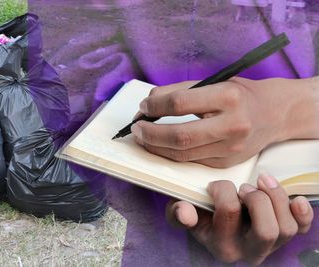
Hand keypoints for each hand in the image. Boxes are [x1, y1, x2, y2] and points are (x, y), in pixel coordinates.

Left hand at [131, 77, 318, 167]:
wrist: (274, 114)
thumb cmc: (240, 94)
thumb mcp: (215, 82)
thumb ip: (181, 91)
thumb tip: (149, 103)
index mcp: (228, 97)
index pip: (180, 103)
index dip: (155, 106)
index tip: (144, 106)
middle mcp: (232, 125)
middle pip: (179, 136)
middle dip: (150, 133)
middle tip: (136, 128)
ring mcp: (230, 148)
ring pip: (181, 154)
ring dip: (155, 146)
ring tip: (142, 137)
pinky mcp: (225, 163)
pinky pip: (190, 161)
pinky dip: (170, 154)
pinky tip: (160, 145)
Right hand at [166, 174, 313, 265]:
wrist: (213, 224)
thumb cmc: (198, 216)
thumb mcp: (181, 214)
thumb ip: (178, 213)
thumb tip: (185, 212)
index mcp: (221, 247)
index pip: (229, 214)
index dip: (223, 190)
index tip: (214, 184)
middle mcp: (248, 252)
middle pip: (266, 230)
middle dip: (257, 199)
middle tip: (244, 187)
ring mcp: (269, 247)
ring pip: (287, 229)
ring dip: (277, 199)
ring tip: (261, 183)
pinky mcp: (283, 238)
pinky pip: (302, 229)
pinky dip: (302, 214)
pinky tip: (295, 199)